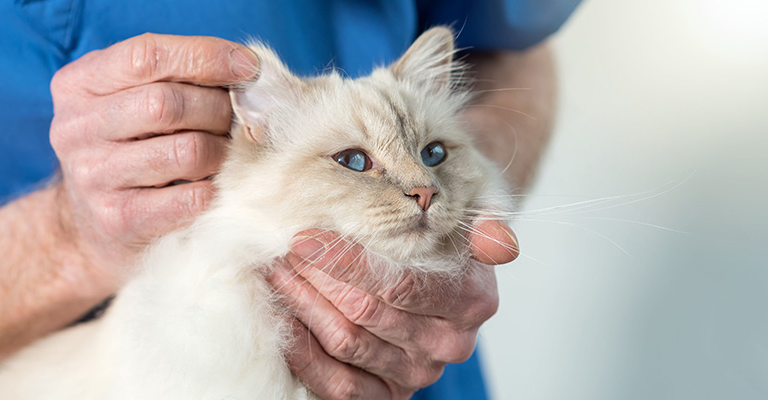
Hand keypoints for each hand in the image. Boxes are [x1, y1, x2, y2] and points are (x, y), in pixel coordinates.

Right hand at [48, 33, 257, 291]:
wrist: (92, 227)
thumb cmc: (129, 148)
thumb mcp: (132, 100)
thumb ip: (176, 77)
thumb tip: (246, 70)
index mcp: (78, 84)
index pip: (147, 55)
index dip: (206, 56)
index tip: (249, 67)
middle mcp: (75, 128)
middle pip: (167, 103)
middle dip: (218, 109)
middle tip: (237, 121)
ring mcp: (93, 176)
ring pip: (187, 151)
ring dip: (222, 151)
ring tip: (227, 153)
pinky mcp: (118, 219)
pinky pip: (190, 198)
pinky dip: (215, 189)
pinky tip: (215, 185)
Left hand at [268, 220, 517, 398]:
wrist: (441, 281)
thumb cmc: (443, 245)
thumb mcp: (467, 224)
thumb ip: (483, 225)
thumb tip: (498, 242)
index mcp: (472, 301)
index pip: (400, 284)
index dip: (346, 261)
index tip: (305, 236)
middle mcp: (448, 344)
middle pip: (366, 312)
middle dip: (316, 277)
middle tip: (282, 249)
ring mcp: (417, 375)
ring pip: (347, 343)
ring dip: (303, 305)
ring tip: (277, 272)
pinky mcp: (388, 396)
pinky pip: (338, 384)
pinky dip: (304, 351)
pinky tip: (284, 317)